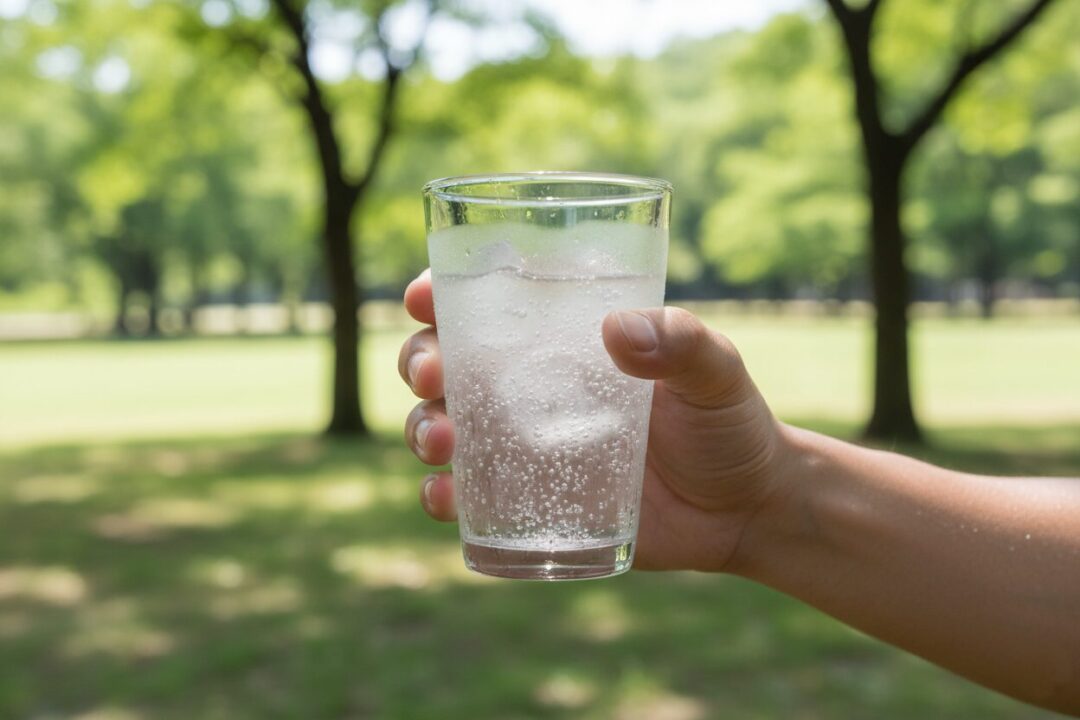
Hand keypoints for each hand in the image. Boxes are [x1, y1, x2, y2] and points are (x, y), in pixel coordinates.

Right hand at [398, 269, 790, 571]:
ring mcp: (526, 448)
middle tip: (433, 375)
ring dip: (422, 428)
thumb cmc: (728, 424)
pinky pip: (470, 500)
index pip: (487, 305)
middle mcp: (531, 389)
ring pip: (444, 427)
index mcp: (565, 342)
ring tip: (441, 441)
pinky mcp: (532, 505)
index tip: (422, 295)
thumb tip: (616, 329)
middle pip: (446, 363)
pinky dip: (444, 498)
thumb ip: (682, 342)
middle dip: (419, 361)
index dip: (440, 295)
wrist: (745, 511)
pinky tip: (446, 499)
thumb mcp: (717, 371)